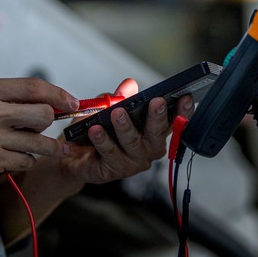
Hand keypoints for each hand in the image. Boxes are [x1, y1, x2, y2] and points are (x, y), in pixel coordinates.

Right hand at [0, 77, 77, 201]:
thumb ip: (7, 98)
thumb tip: (49, 100)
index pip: (33, 87)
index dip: (59, 94)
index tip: (72, 102)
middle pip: (43, 114)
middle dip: (50, 122)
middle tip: (44, 127)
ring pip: (39, 142)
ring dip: (46, 147)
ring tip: (48, 148)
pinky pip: (26, 161)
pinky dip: (25, 161)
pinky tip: (13, 158)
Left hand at [60, 77, 194, 184]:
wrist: (72, 155)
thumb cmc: (97, 130)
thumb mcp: (107, 108)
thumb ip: (120, 97)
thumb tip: (129, 84)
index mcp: (152, 133)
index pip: (172, 122)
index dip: (183, 111)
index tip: (186, 97)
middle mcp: (146, 150)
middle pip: (156, 135)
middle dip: (157, 118)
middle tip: (156, 102)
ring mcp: (131, 163)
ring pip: (132, 144)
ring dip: (125, 127)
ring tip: (116, 113)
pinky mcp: (112, 172)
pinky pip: (109, 155)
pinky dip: (102, 140)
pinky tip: (95, 130)